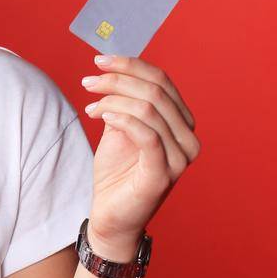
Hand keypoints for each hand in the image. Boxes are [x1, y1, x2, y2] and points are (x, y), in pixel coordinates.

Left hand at [78, 54, 200, 250]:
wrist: (111, 216)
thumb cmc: (116, 173)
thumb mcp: (119, 128)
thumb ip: (124, 101)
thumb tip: (113, 69)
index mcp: (181, 123)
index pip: (162, 81)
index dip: (130, 65)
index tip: (99, 61)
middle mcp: (188, 138)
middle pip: (156, 91)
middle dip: (118, 80)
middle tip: (88, 82)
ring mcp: (180, 158)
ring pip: (149, 109)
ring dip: (113, 100)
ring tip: (91, 106)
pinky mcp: (163, 174)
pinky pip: (147, 135)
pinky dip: (122, 119)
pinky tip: (102, 116)